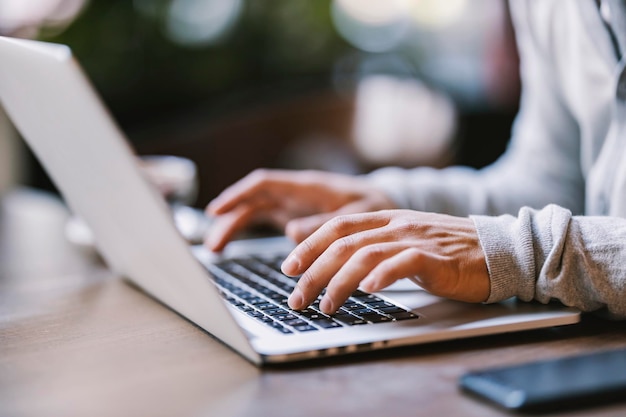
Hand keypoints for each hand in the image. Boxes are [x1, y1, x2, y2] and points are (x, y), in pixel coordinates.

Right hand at [205, 169, 395, 250]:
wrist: (385, 208)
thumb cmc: (374, 207)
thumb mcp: (357, 215)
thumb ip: (325, 224)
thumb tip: (291, 232)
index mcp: (308, 186)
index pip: (265, 183)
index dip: (238, 194)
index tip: (217, 209)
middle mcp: (295, 193)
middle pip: (253, 200)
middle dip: (229, 217)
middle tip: (212, 243)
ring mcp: (292, 205)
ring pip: (254, 211)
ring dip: (233, 226)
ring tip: (216, 250)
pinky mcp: (294, 217)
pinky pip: (264, 221)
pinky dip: (246, 231)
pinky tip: (232, 246)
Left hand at [282, 210, 489, 314]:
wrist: (496, 248)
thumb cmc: (448, 251)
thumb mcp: (405, 241)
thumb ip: (374, 246)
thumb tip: (338, 266)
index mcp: (386, 218)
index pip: (337, 226)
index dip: (308, 244)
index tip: (288, 267)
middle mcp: (396, 224)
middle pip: (343, 243)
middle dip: (313, 272)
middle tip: (297, 298)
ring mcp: (415, 238)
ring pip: (365, 254)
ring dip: (339, 282)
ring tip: (325, 306)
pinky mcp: (435, 256)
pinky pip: (403, 263)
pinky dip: (382, 276)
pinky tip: (368, 291)